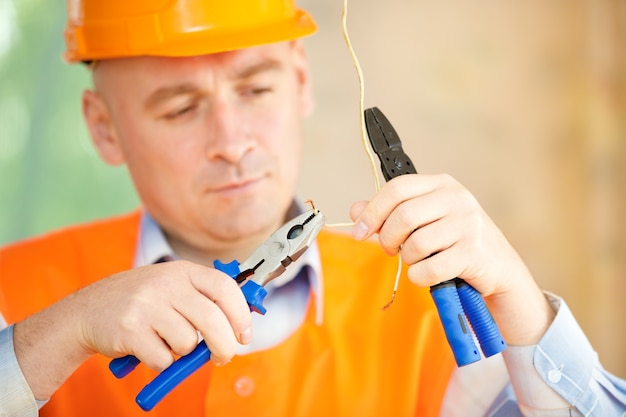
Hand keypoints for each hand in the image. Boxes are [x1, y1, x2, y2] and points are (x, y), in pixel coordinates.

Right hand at [14, 260, 251, 399]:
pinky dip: (161, 362)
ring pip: (188, 343)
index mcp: (182, 271)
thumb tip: (243, 323)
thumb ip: (204, 299)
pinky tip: (147, 348)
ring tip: (165, 341)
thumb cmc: (141, 303)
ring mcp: (146, 305)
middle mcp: (166, 284)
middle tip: (224, 356)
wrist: (87, 311)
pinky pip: (164, 358)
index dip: (241, 314)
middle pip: (212, 319)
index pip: (225, 288)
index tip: (245, 335)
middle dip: (225, 346)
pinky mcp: (130, 330)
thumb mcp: (172, 287)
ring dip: (182, 352)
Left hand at [349, 174, 554, 344]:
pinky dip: (420, 277)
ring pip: (414, 244)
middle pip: (403, 216)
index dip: (373, 211)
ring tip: (420, 260)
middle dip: (388, 239)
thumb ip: (389, 215)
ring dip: (408, 259)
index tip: (360, 232)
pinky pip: (428, 269)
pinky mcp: (473, 252)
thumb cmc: (456, 244)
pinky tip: (430, 274)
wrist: (499, 270)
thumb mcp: (425, 222)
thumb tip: (354, 211)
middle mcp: (457, 198)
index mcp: (442, 184)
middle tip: (392, 250)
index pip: (397, 188)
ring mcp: (468, 224)